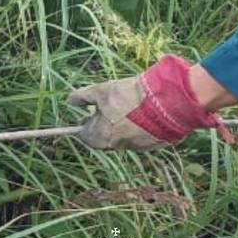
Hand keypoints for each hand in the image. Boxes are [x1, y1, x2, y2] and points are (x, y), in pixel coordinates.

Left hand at [67, 54, 234, 149]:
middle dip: (103, 123)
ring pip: (124, 136)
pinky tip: (144, 113)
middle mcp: (117, 146)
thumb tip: (69, 101)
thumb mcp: (100, 91)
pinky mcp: (155, 144)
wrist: (167, 100)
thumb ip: (82, 97)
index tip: (86, 114)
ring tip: (128, 107)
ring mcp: (137, 146)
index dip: (84, 124)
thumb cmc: (129, 96)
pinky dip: (140, 126)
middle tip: (108, 108)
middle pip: (104, 137)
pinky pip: (142, 136)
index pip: (85, 136)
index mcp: (100, 137)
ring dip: (122, 125)